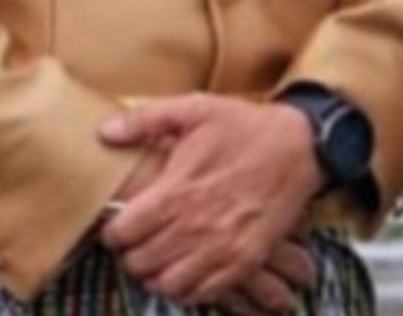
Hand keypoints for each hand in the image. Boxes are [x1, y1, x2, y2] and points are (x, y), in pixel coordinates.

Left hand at [98, 93, 321, 308]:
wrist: (298, 145)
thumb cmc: (242, 125)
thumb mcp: (193, 109)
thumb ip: (144, 120)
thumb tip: (104, 133)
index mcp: (177, 190)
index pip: (125, 232)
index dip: (112, 232)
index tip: (114, 224)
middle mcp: (196, 226)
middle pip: (142, 262)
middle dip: (130, 254)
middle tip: (132, 241)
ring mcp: (223, 248)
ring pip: (169, 284)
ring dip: (155, 274)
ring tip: (155, 256)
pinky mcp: (246, 261)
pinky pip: (204, 293)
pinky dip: (187, 287)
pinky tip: (184, 268)